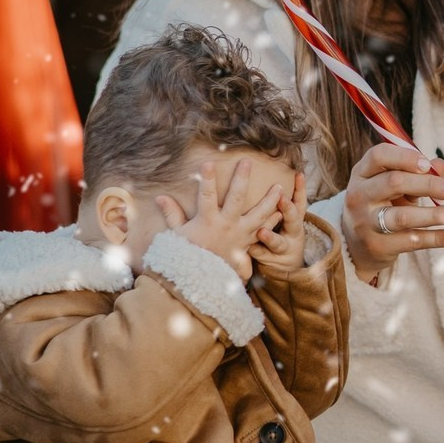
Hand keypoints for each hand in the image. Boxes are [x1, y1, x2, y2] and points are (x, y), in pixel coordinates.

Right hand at [156, 159, 283, 282]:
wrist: (202, 280)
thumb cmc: (188, 254)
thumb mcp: (178, 235)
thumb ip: (172, 214)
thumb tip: (160, 197)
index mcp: (207, 220)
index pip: (206, 195)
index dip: (207, 179)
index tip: (208, 162)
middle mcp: (226, 225)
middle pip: (236, 198)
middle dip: (242, 178)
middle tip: (247, 161)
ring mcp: (240, 234)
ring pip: (259, 214)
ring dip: (270, 200)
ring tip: (280, 186)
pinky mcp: (248, 243)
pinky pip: (264, 230)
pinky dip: (274, 221)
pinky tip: (283, 210)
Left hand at [248, 171, 307, 269]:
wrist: (289, 270)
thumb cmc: (283, 236)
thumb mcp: (288, 221)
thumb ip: (278, 203)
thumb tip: (270, 175)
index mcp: (295, 220)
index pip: (300, 202)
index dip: (301, 189)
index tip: (298, 175)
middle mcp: (293, 233)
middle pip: (293, 220)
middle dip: (288, 209)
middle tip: (281, 199)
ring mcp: (284, 248)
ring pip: (278, 243)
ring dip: (271, 237)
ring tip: (262, 232)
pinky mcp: (273, 262)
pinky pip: (263, 256)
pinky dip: (257, 252)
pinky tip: (250, 249)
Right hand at [341, 144, 443, 283]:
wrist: (356, 245)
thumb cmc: (382, 204)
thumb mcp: (394, 185)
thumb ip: (417, 173)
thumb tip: (440, 164)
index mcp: (363, 173)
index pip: (379, 155)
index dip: (405, 157)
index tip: (428, 165)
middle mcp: (359, 195)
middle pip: (394, 183)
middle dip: (427, 184)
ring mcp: (366, 222)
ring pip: (402, 216)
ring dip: (433, 214)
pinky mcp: (377, 246)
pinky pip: (411, 241)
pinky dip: (436, 238)